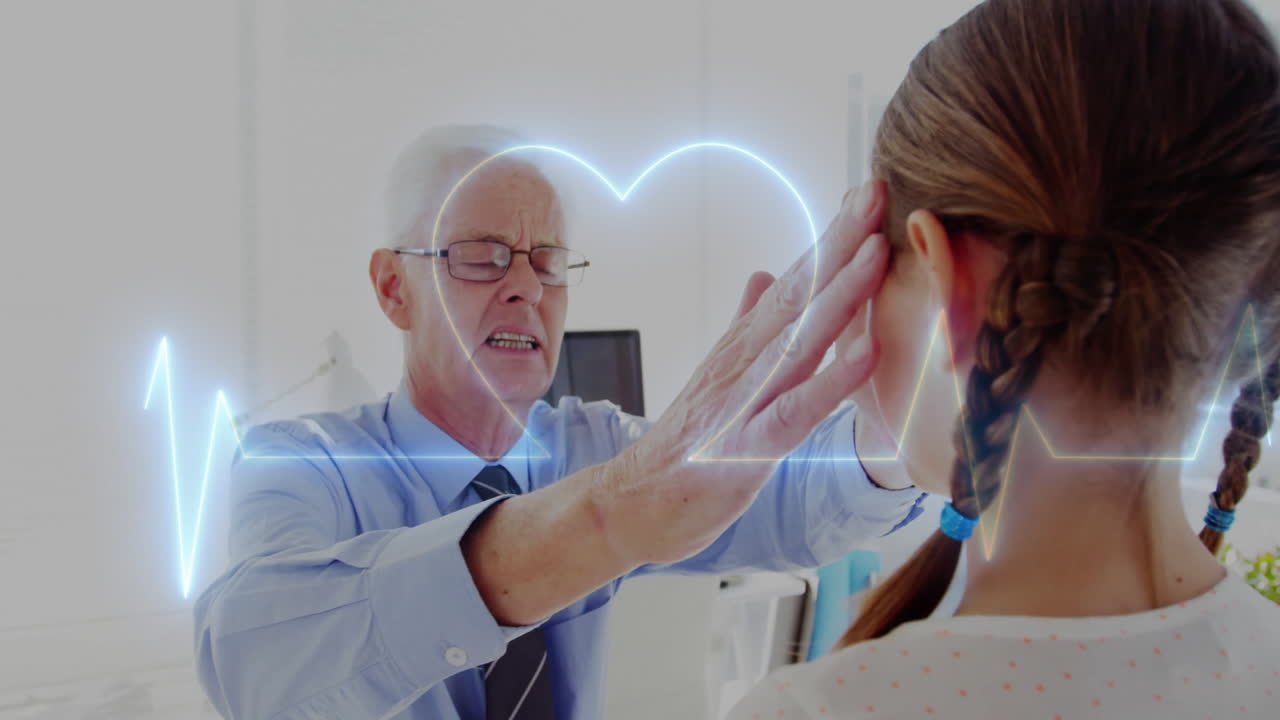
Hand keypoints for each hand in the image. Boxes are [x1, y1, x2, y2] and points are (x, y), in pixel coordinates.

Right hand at [592, 180, 889, 566]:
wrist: (633, 503)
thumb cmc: (685, 446)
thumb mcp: (720, 377)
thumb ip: (745, 324)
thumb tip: (766, 274)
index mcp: (744, 346)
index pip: (794, 283)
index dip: (833, 239)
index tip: (868, 193)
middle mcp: (744, 362)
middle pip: (798, 295)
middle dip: (840, 243)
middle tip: (875, 190)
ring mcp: (744, 401)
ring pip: (799, 340)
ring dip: (839, 294)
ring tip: (875, 250)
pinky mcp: (747, 447)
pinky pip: (798, 408)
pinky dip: (833, 379)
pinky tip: (866, 350)